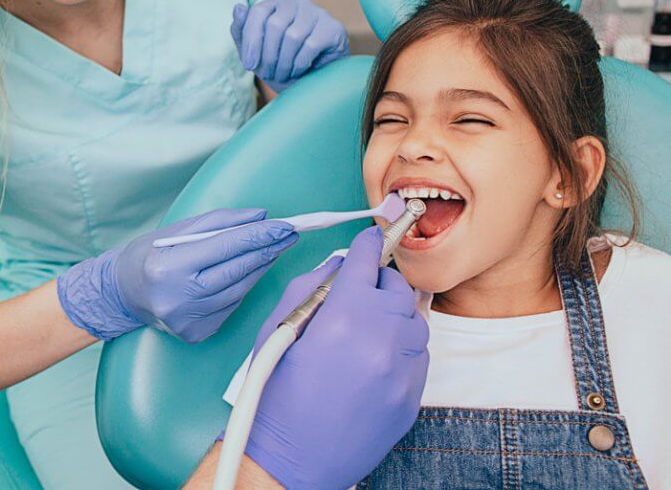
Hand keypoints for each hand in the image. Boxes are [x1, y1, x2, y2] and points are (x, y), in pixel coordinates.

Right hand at [57, 209, 298, 342]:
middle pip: (237, 270)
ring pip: (239, 290)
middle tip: (288, 233)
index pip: (226, 248)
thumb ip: (219, 222)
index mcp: (168, 268)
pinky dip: (241, 286)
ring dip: (259, 267)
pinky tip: (246, 272)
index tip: (284, 225)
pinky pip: (230, 306)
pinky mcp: (196, 334)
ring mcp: (188, 321)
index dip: (259, 235)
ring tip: (271, 249)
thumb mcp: (175, 231)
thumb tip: (259, 217)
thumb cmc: (147, 257)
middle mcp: (178, 299)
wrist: (120, 295)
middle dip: (267, 249)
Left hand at [231, 0, 349, 91]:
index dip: (251, 40)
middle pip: (275, 25)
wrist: (312, 83)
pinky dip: (300, 64)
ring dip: (284, 62)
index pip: (258, 12)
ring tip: (282, 75)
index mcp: (276, 5)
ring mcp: (318, 14)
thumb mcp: (255, 52)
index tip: (249, 65)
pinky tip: (298, 71)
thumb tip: (238, 8)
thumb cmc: (280, 65)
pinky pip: (311, 45)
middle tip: (268, 74)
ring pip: (293, 36)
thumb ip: (242, 31)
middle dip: (268, 56)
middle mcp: (297, 4)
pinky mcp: (333, 28)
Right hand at [237, 226, 427, 489]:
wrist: (291, 458)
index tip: (370, 238)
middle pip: (399, 288)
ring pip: (416, 321)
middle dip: (381, 280)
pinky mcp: (412, 397)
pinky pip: (420, 356)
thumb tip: (339, 266)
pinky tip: (376, 355)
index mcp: (345, 316)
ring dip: (395, 313)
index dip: (368, 244)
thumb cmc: (276, 392)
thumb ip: (311, 285)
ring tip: (368, 324)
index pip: (368, 261)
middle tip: (361, 287)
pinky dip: (402, 347)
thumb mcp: (279, 327)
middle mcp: (382, 339)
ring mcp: (402, 372)